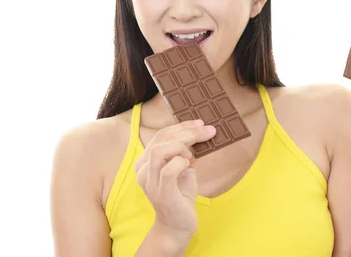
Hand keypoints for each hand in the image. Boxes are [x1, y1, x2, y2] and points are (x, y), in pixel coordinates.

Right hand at [134, 119, 216, 241]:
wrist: (178, 226)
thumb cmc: (180, 195)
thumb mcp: (183, 167)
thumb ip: (185, 151)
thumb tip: (199, 132)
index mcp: (145, 161)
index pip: (160, 135)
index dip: (181, 126)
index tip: (200, 124)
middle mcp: (143, 170)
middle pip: (161, 139)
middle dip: (187, 132)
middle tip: (207, 131)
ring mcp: (150, 182)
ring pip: (161, 151)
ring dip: (182, 146)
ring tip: (193, 155)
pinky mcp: (161, 193)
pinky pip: (169, 170)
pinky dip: (181, 163)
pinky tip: (189, 165)